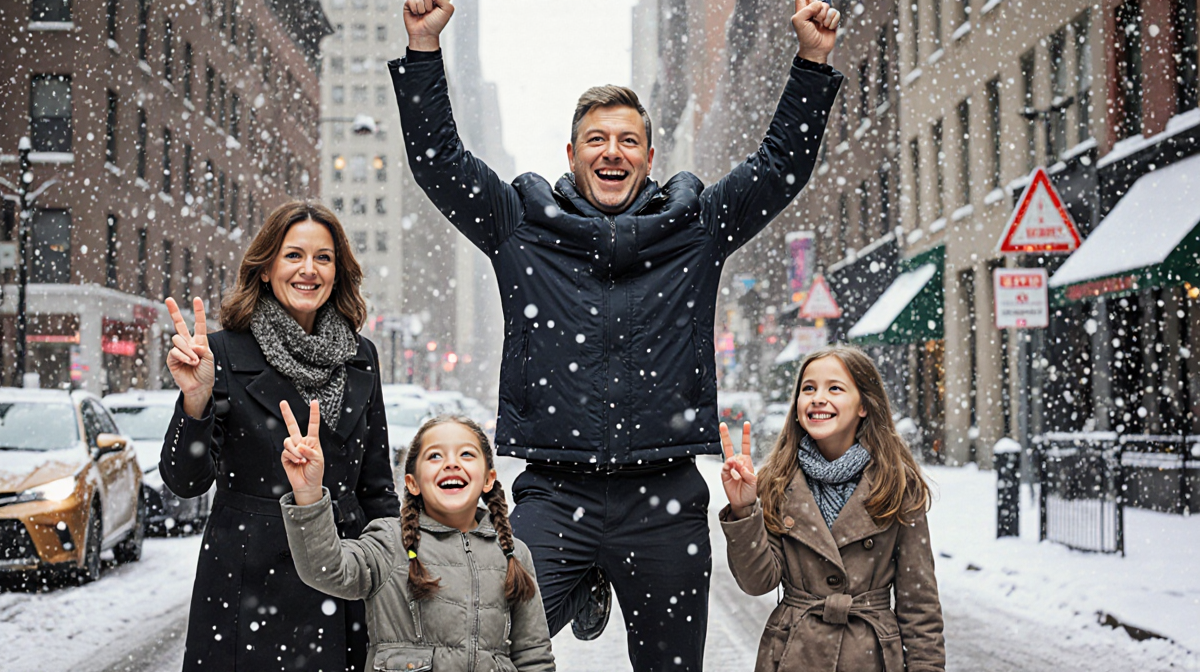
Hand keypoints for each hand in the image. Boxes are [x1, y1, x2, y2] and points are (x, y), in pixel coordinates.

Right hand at [165, 297, 214, 418]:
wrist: (199, 386)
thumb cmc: (206, 372)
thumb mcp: (209, 358)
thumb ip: (202, 348)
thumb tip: (191, 344)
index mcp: (199, 341)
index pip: (198, 324)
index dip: (198, 312)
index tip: (198, 299)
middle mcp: (187, 343)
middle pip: (179, 324)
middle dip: (173, 311)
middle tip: (168, 299)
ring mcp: (178, 350)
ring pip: (178, 340)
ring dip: (188, 351)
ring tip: (195, 361)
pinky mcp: (171, 358)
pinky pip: (175, 352)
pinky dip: (184, 357)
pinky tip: (189, 363)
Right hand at [280, 400, 325, 505]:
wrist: (307, 484)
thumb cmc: (316, 471)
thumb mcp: (318, 460)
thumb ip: (310, 451)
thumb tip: (299, 446)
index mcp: (312, 441)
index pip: (313, 425)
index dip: (314, 413)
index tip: (314, 402)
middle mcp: (301, 442)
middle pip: (292, 426)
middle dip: (287, 414)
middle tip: (282, 402)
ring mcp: (292, 449)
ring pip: (289, 441)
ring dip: (296, 451)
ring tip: (302, 460)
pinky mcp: (285, 456)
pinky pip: (286, 451)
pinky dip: (292, 457)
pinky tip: (297, 463)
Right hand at [404, 0, 453, 51]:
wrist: (425, 34)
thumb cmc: (435, 24)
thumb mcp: (447, 10)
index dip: (435, 1)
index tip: (436, 7)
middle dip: (429, 4)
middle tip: (429, 12)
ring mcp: (418, 1)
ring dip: (422, 8)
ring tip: (423, 14)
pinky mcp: (409, 3)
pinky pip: (411, 1)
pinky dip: (415, 9)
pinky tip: (417, 14)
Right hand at [720, 421, 757, 518]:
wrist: (743, 502)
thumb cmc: (750, 491)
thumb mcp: (753, 480)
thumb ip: (747, 471)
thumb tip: (737, 463)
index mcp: (746, 462)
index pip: (745, 445)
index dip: (745, 434)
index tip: (746, 423)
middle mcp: (737, 463)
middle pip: (730, 446)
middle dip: (726, 435)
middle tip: (722, 425)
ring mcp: (730, 468)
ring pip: (729, 457)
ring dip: (735, 461)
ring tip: (738, 470)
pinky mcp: (724, 474)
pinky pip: (726, 466)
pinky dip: (730, 467)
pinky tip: (733, 470)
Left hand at [792, 0, 840, 63]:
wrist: (816, 50)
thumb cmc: (805, 37)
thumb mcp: (799, 21)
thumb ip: (806, 9)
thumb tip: (819, 4)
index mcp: (802, 10)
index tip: (812, 8)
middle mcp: (812, 11)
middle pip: (817, 0)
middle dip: (818, 9)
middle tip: (816, 19)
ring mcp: (822, 15)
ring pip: (827, 6)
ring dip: (826, 17)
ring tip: (822, 25)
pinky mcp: (831, 20)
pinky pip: (836, 13)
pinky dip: (833, 21)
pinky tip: (828, 28)